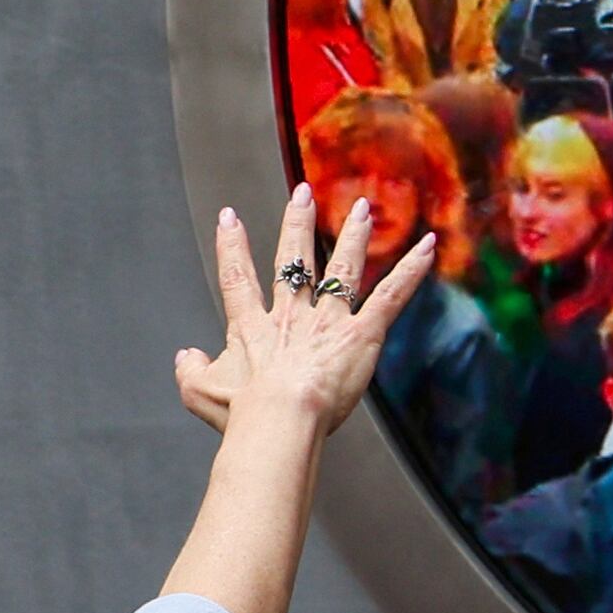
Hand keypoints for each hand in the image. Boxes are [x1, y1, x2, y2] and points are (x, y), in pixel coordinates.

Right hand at [173, 197, 429, 438]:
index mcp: (253, 328)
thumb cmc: (242, 414)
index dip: (232, 247)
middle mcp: (291, 315)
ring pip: (341, 268)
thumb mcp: (200, 393)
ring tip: (360, 206)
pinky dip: (410, 271)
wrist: (279, 418)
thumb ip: (189, 371)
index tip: (229, 217)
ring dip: (352, 235)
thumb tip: (185, 356)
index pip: (238, 278)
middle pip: (293, 260)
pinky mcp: (361, 334)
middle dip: (297, 223)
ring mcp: (328, 321)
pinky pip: (389, 296)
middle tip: (301, 193)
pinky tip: (427, 247)